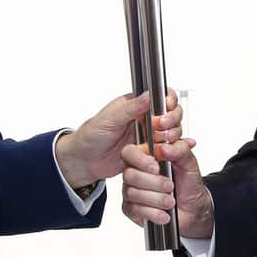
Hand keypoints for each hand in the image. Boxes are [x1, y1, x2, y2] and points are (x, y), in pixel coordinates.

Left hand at [54, 89, 183, 188]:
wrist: (84, 161)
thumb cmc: (91, 135)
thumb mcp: (110, 118)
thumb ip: (130, 108)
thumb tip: (148, 95)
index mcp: (136, 105)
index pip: (161, 97)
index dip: (169, 103)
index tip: (166, 111)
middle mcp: (145, 119)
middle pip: (172, 115)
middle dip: (171, 122)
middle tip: (159, 129)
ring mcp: (148, 136)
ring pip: (172, 133)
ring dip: (170, 138)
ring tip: (159, 144)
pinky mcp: (148, 153)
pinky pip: (165, 151)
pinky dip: (169, 152)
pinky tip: (169, 153)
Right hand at [121, 129, 213, 238]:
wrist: (194, 209)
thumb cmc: (188, 184)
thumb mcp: (190, 164)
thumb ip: (180, 150)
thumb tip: (165, 148)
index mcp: (146, 157)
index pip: (129, 152)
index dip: (140, 160)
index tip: (156, 167)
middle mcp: (135, 173)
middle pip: (129, 175)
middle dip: (153, 182)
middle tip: (170, 186)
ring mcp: (131, 191)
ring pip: (132, 193)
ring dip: (156, 199)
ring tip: (171, 202)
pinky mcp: (132, 209)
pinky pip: (135, 210)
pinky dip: (153, 213)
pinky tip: (165, 214)